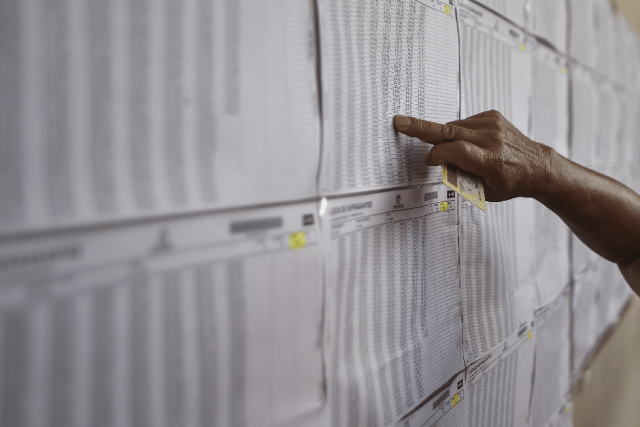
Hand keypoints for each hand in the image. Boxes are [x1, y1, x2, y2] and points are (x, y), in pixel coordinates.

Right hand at [394, 110, 552, 201]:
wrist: (537, 166)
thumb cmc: (511, 182)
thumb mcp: (485, 191)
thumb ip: (461, 178)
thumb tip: (440, 164)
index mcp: (491, 161)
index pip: (458, 151)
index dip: (439, 155)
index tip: (429, 161)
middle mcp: (492, 139)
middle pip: (450, 131)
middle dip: (421, 128)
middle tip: (400, 122)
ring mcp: (492, 125)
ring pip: (453, 128)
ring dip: (445, 139)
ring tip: (454, 152)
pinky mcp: (492, 115)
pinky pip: (463, 123)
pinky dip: (458, 133)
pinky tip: (468, 142)